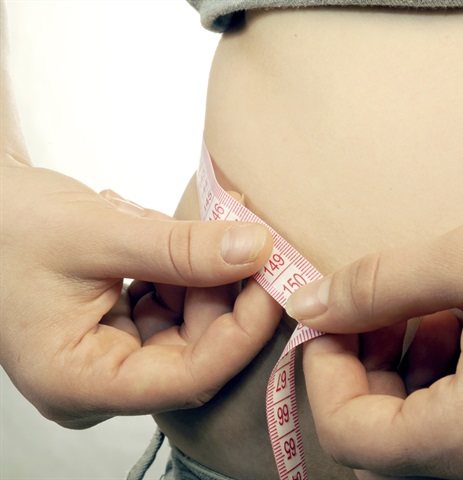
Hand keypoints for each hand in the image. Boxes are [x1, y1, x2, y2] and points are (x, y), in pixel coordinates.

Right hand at [0, 163, 273, 427]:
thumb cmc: (10, 224)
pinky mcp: (122, 328)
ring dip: (206, 276)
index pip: (188, 378)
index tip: (274, 281)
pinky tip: (175, 238)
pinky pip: (174, 307)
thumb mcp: (98, 234)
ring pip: (190, 325)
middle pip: (196, 351)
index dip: (241, 332)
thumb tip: (256, 250)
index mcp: (80, 382)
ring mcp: (113, 354)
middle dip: (227, 294)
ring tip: (200, 227)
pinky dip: (187, 272)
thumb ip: (181, 248)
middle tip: (250, 239)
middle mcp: (101, 380)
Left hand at [287, 194, 462, 478]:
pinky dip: (442, 390)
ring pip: (423, 448)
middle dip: (362, 377)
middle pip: (382, 450)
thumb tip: (310, 304)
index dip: (324, 374)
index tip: (331, 320)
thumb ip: (379, 285)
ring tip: (425, 314)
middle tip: (375, 314)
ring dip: (401, 382)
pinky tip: (461, 332)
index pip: (351, 438)